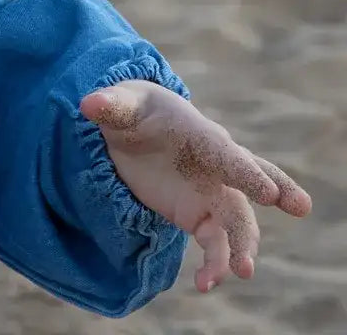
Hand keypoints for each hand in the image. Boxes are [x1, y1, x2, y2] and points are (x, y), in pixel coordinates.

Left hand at [80, 80, 311, 292]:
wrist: (134, 129)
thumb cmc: (133, 110)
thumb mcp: (119, 104)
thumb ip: (108, 106)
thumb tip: (89, 103)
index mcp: (198, 132)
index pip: (225, 151)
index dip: (245, 170)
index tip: (267, 192)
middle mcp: (215, 164)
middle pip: (254, 177)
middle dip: (278, 189)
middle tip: (298, 205)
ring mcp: (212, 191)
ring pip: (239, 221)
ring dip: (243, 246)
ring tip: (240, 272)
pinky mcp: (199, 215)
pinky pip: (216, 243)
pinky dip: (215, 264)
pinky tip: (204, 283)